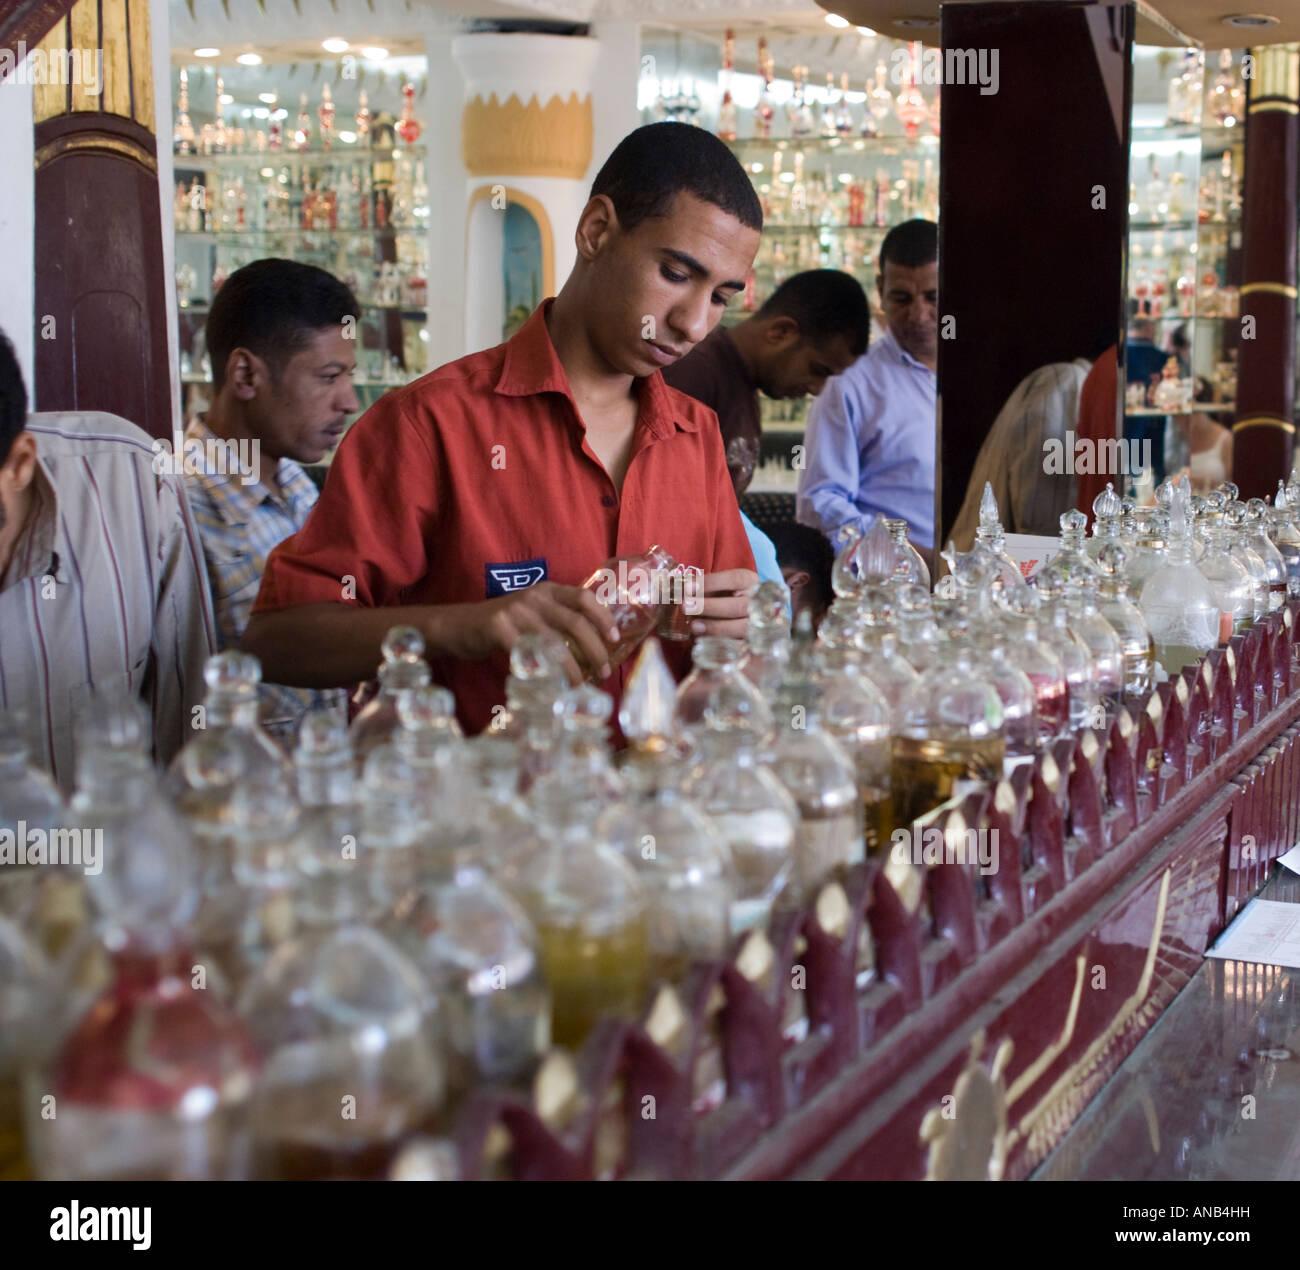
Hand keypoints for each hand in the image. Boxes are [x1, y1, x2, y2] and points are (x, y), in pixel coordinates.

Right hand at [446, 583, 620, 685]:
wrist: (457, 626)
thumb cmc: (501, 626)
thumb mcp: (532, 613)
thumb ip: (556, 620)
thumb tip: (592, 648)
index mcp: (546, 590)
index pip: (584, 598)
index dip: (603, 618)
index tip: (615, 639)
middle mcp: (533, 597)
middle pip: (575, 622)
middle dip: (595, 650)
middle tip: (603, 672)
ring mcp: (515, 611)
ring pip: (555, 643)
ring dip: (573, 668)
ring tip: (580, 685)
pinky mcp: (497, 628)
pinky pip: (528, 653)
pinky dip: (545, 672)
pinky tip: (552, 685)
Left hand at [689, 568, 758, 639]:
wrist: (746, 616)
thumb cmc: (725, 598)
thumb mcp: (719, 588)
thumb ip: (703, 590)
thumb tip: (679, 591)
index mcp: (750, 582)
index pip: (735, 579)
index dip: (711, 582)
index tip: (688, 586)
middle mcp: (760, 602)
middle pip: (739, 605)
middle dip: (710, 607)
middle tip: (685, 607)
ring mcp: (760, 624)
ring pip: (742, 627)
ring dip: (716, 627)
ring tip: (693, 626)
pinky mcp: (754, 643)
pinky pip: (741, 646)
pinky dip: (722, 643)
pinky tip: (705, 641)